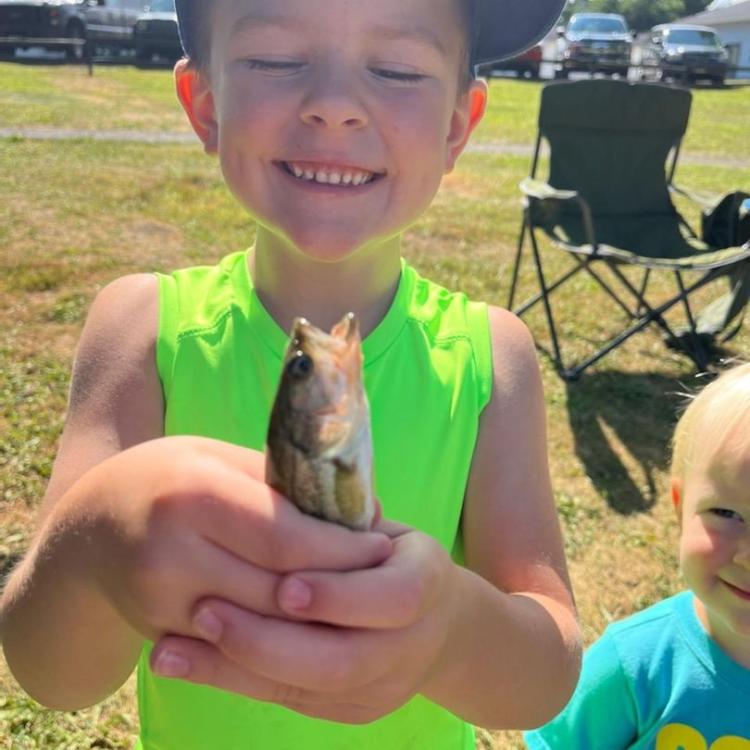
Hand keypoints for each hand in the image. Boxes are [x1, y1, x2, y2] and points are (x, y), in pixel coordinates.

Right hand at [57, 436, 392, 644]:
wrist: (90, 524)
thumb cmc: (169, 477)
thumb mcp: (219, 458)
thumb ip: (283, 483)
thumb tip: (360, 507)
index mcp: (193, 493)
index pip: (287, 535)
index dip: (342, 548)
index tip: (382, 546)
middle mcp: (171, 552)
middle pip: (278, 588)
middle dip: (338, 588)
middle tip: (380, 578)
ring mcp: (159, 601)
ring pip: (262, 627)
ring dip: (315, 619)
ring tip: (356, 601)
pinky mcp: (158, 632)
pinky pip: (234, 646)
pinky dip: (279, 636)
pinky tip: (310, 623)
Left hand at [150, 520, 463, 723]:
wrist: (431, 616)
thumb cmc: (386, 548)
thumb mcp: (374, 523)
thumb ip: (339, 517)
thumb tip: (282, 492)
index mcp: (429, 580)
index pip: (395, 598)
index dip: (338, 595)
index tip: (282, 582)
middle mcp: (415, 644)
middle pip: (344, 661)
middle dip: (269, 640)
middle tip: (205, 611)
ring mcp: (384, 687)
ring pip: (308, 691)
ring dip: (236, 668)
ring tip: (173, 649)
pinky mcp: (352, 711)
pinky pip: (288, 701)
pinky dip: (232, 680)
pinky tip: (183, 663)